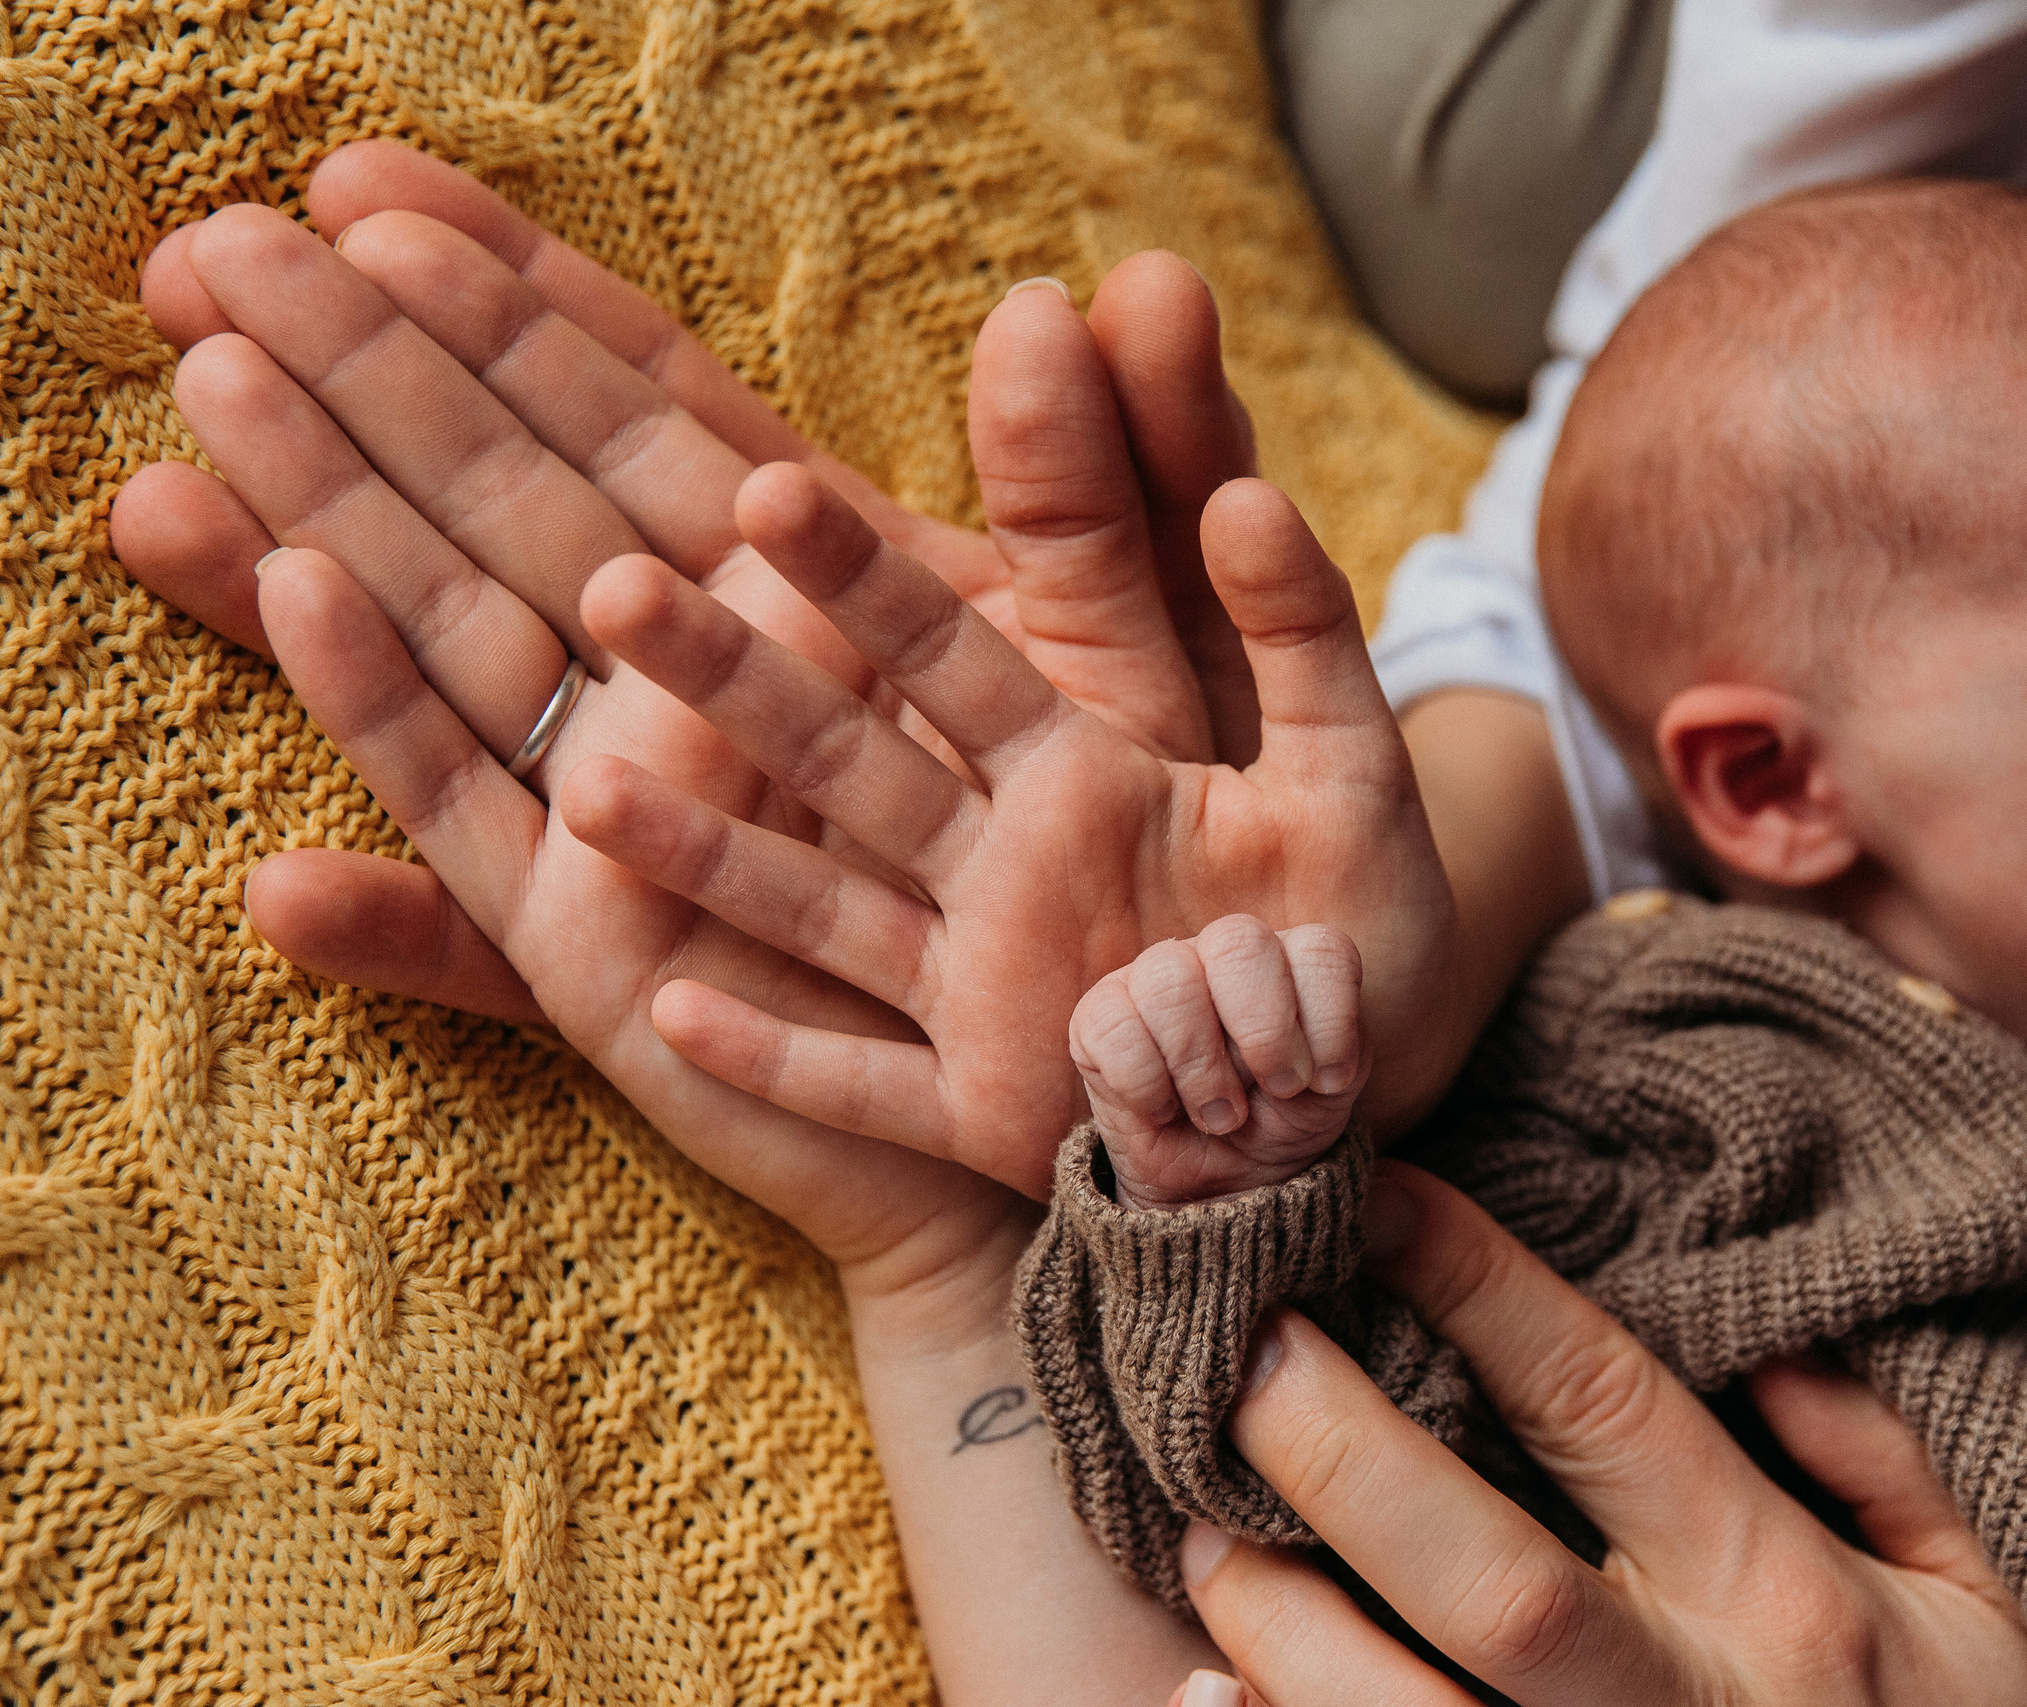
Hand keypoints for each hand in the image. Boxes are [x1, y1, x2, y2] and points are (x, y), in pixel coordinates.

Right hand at [112, 143, 1257, 1022]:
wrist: (1122, 1072)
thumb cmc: (1147, 866)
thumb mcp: (1148, 652)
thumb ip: (1111, 479)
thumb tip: (1102, 291)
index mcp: (805, 592)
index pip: (640, 407)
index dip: (515, 298)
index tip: (375, 187)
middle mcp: (692, 686)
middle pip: (509, 501)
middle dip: (364, 380)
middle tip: (207, 259)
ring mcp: (641, 819)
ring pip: (460, 655)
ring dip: (324, 545)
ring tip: (174, 450)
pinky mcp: (611, 963)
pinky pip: (477, 863)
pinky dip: (390, 773)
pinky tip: (283, 675)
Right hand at [550, 461, 1454, 1199]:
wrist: (1348, 1087)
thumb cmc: (1350, 926)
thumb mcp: (1351, 768)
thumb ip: (1304, 633)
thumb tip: (1240, 491)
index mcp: (1073, 768)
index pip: (946, 647)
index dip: (862, 575)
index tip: (764, 488)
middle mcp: (995, 863)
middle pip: (846, 756)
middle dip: (741, 680)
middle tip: (620, 594)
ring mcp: (974, 984)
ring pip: (818, 908)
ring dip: (709, 856)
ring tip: (586, 798)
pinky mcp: (982, 1101)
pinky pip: (861, 1080)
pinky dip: (778, 1058)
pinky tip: (670, 1008)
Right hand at [1070, 915, 1366, 1210]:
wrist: (1219, 1184)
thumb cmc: (1278, 1121)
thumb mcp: (1327, 1094)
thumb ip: (1335, 1052)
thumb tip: (1300, 1051)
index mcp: (1288, 960)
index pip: (1321, 950)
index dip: (1329, 1021)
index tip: (1324, 1082)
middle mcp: (1220, 954)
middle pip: (1240, 942)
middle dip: (1265, 1032)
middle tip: (1274, 1089)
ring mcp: (1155, 977)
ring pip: (1170, 980)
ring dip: (1202, 1067)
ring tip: (1219, 1116)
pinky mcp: (1098, 1017)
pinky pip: (1113, 1025)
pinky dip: (1145, 1084)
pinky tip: (1163, 1110)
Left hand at [1173, 1165, 2026, 1706]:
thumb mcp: (1993, 1597)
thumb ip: (1888, 1455)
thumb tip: (1761, 1340)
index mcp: (1791, 1605)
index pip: (1610, 1410)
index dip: (1482, 1288)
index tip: (1381, 1195)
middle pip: (1486, 1579)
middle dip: (1340, 1457)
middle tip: (1237, 1349)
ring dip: (1280, 1622)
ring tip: (1196, 1519)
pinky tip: (1206, 1692)